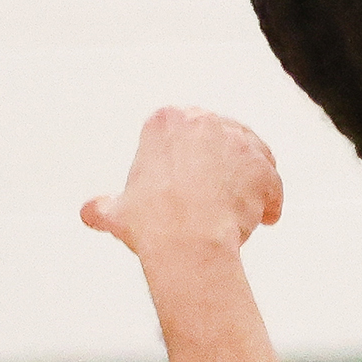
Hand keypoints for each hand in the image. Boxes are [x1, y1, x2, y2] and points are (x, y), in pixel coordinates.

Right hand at [82, 108, 283, 260]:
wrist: (185, 242)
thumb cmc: (149, 225)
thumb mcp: (118, 212)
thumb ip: (104, 207)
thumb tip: (89, 212)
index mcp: (166, 121)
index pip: (187, 134)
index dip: (191, 162)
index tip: (189, 184)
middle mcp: (205, 120)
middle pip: (222, 141)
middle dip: (223, 168)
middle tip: (217, 201)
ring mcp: (237, 140)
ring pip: (251, 157)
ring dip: (250, 182)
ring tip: (242, 213)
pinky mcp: (263, 165)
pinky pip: (272, 183)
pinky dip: (270, 201)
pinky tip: (264, 220)